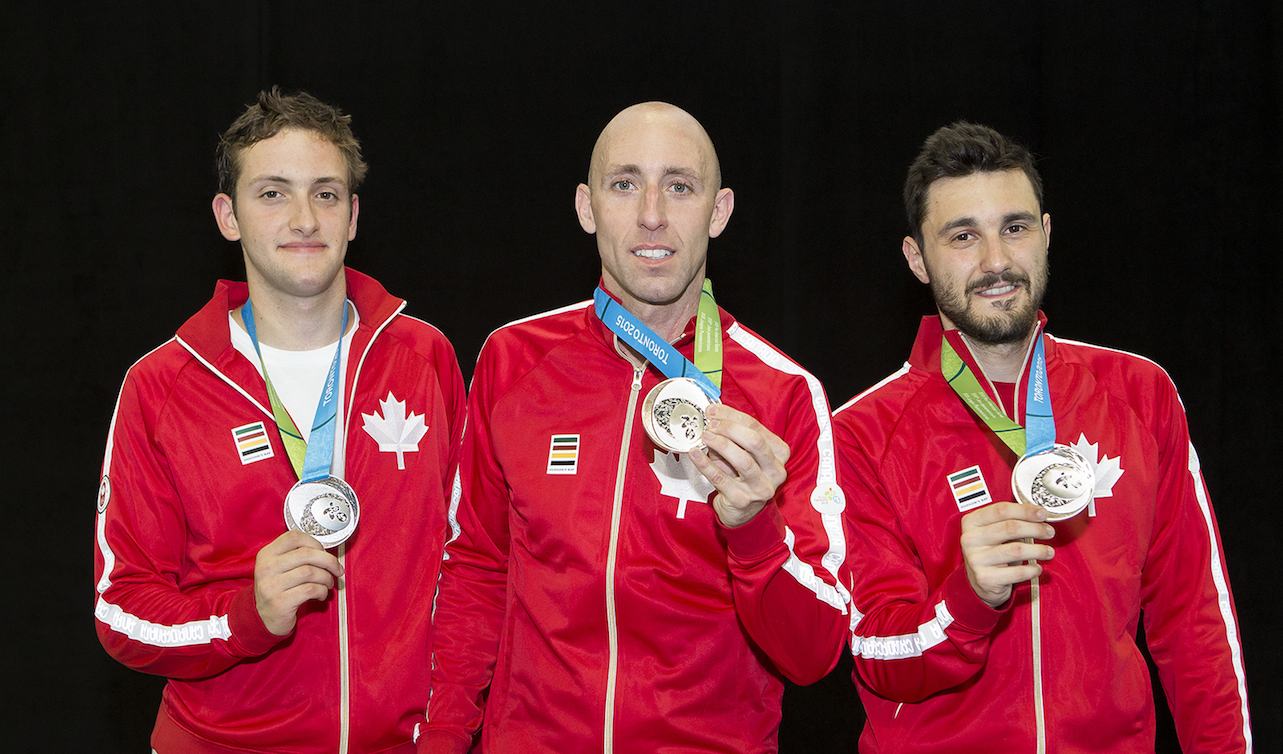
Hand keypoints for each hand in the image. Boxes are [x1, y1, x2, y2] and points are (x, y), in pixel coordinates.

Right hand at [254, 530, 343, 635]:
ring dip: (326, 578)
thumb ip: (297, 555)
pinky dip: (322, 591)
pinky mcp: (280, 602)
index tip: (324, 552)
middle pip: (306, 554)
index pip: (294, 537)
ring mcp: (272, 585)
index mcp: (267, 554)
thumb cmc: (279, 589)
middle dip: (329, 561)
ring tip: (328, 584)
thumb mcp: (280, 567)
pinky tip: (321, 595)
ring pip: (310, 572)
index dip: (315, 542)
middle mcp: (267, 567)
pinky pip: (310, 589)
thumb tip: (326, 552)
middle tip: (337, 569)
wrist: (264, 618)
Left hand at [689, 403, 789, 527]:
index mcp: (779, 453)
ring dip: (721, 444)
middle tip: (710, 424)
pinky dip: (706, 464)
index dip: (733, 417)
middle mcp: (775, 471)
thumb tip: (713, 415)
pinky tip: (695, 453)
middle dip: (730, 429)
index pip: (757, 428)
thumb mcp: (745, 453)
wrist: (743, 512)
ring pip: (742, 461)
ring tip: (704, 436)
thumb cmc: (743, 475)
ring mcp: (760, 488)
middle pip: (754, 442)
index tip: (713, 411)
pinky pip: (721, 478)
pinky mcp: (742, 500)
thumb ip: (734, 436)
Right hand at [960, 502, 1055, 607]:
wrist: (981, 581)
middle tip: (1049, 532)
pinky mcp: (985, 578)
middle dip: (1036, 529)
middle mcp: (970, 539)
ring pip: (1017, 550)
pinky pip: (1017, 572)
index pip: (1001, 510)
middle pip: (1011, 528)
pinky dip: (1032, 569)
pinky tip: (1037, 568)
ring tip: (1049, 551)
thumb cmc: (992, 551)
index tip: (1042, 513)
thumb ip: (1011, 521)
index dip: (1025, 510)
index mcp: (972, 522)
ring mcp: (976, 559)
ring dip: (1039, 550)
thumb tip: (1039, 515)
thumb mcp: (995, 532)